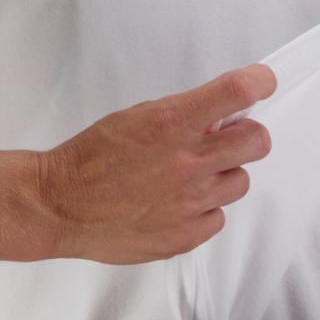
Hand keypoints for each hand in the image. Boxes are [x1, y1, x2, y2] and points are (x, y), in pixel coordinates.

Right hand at [37, 63, 275, 261]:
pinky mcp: (183, 236)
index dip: (258, 83)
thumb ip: (182, 115)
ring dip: (223, 175)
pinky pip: (217, 218)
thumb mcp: (136, 118)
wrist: (59, 205)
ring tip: (192, 177)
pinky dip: (204, 210)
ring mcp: (188, 204)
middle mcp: (186, 164)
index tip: (261, 83)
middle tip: (226, 139)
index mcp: (171, 124)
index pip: (237, 93)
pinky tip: (177, 204)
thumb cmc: (91, 159)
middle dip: (246, 135)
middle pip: (257, 141)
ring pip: (240, 182)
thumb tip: (219, 117)